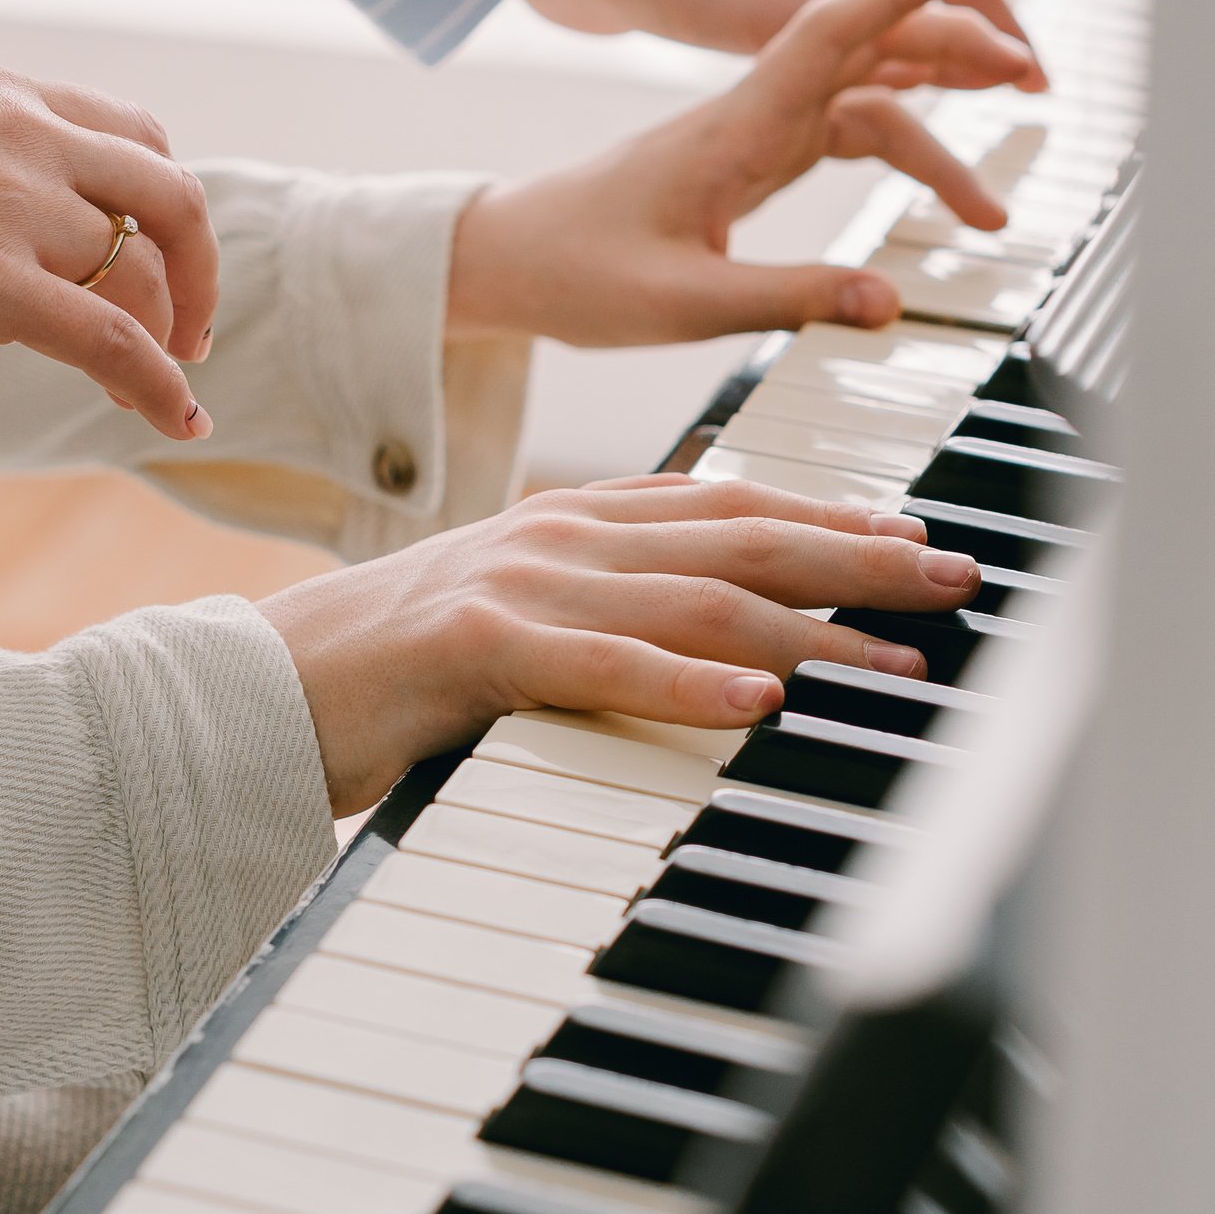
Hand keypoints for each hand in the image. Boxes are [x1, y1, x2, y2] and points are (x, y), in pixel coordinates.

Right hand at [0, 62, 216, 440]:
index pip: (126, 135)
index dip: (157, 204)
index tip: (152, 259)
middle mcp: (20, 133)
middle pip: (166, 193)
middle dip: (194, 266)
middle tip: (187, 329)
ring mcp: (9, 203)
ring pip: (145, 269)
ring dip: (171, 334)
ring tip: (166, 385)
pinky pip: (114, 339)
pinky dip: (161, 385)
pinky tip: (178, 424)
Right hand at [261, 474, 979, 811]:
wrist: (261, 682)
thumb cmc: (390, 669)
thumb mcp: (515, 616)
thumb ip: (603, 606)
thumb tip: (712, 634)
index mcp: (569, 520)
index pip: (726, 507)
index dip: (829, 517)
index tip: (914, 536)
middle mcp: (558, 535)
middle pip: (738, 540)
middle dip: (858, 557)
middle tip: (953, 578)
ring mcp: (518, 584)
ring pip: (694, 602)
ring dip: (811, 636)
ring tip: (897, 662)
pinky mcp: (476, 647)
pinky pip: (602, 666)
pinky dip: (687, 687)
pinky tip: (757, 707)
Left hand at [451, 0, 1031, 346]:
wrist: (507, 257)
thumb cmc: (575, 271)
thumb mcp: (680, 304)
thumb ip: (787, 299)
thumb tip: (886, 302)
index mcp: (731, 130)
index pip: (826, 36)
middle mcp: (747, 117)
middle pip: (865, 61)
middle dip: (951, 55)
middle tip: (1033, 74)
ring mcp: (746, 133)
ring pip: (858, 106)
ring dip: (930, 130)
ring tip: (992, 206)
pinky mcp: (741, 157)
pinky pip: (832, 133)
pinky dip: (888, 146)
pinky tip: (926, 174)